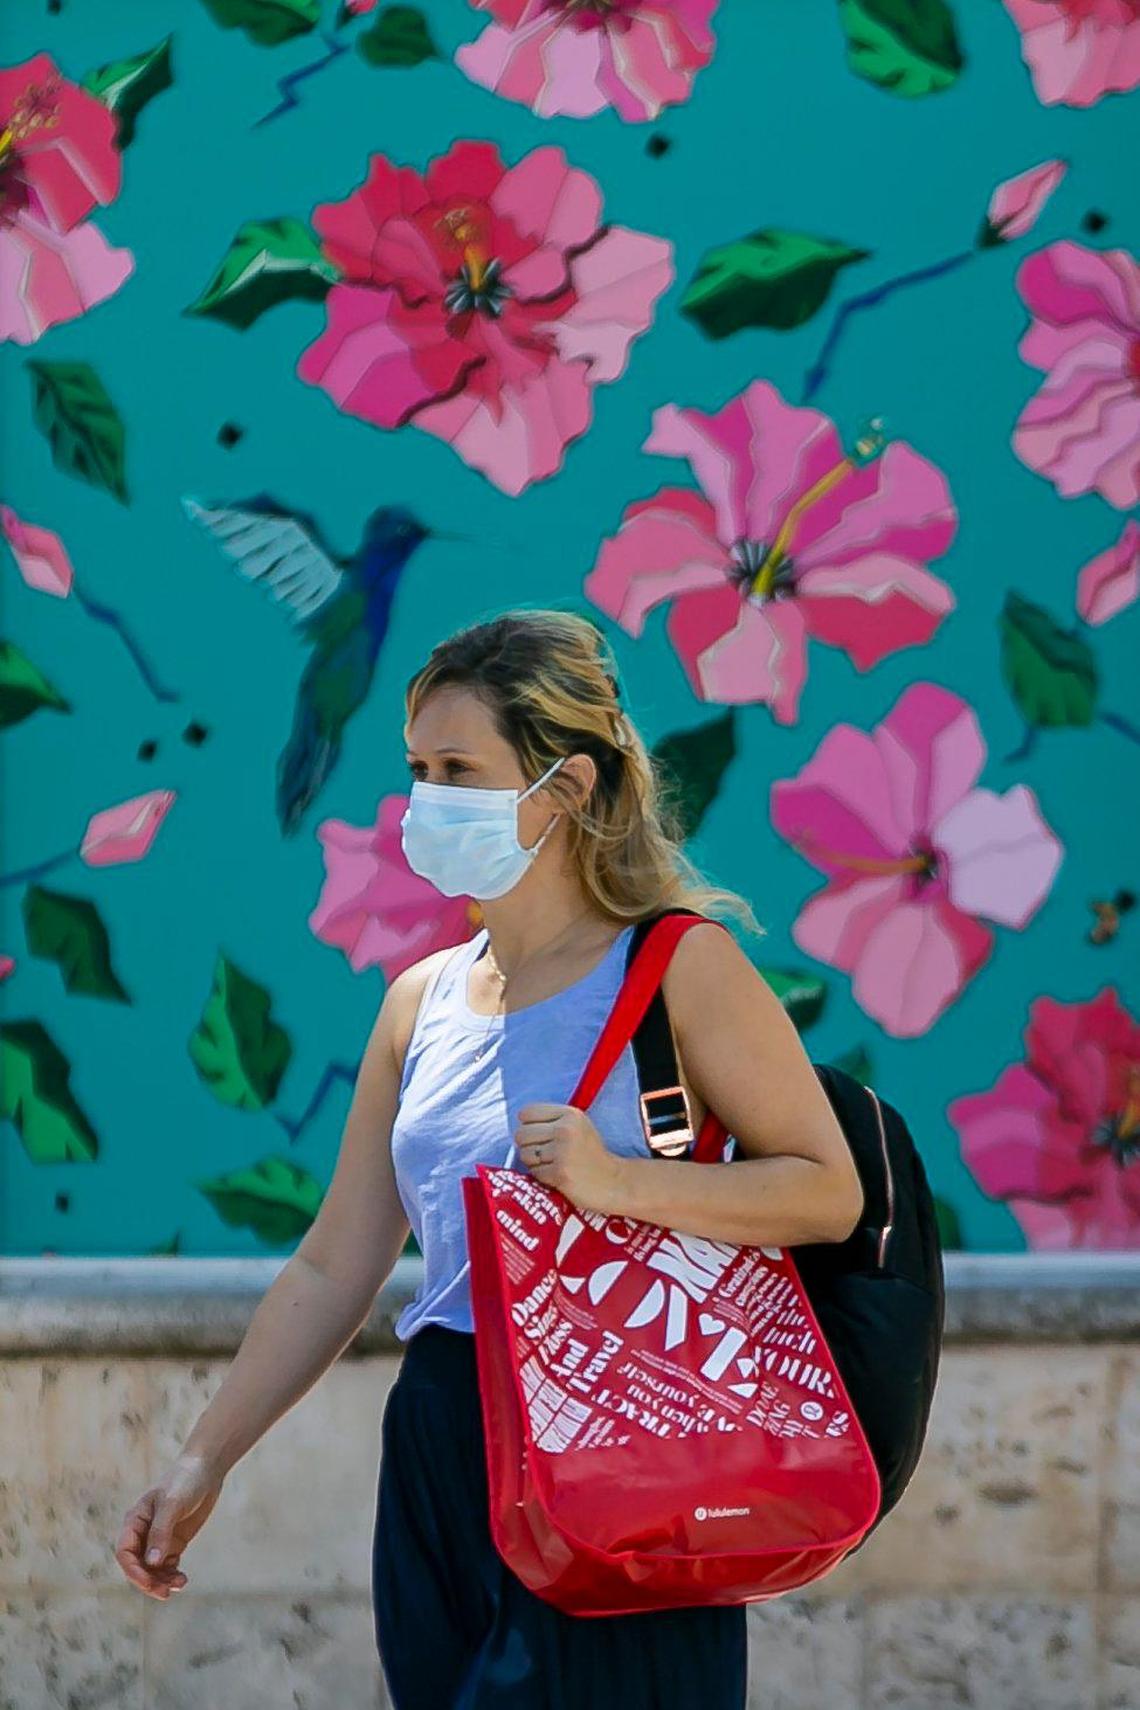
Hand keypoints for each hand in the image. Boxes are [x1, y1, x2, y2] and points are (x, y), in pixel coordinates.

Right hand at [114, 1452, 223, 1599]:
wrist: (206, 1468)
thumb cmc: (185, 1480)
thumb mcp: (172, 1504)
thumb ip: (161, 1532)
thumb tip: (152, 1563)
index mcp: (135, 1521)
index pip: (125, 1553)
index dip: (133, 1571)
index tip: (149, 1584)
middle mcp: (143, 1532)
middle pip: (138, 1565)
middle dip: (149, 1581)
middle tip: (166, 1593)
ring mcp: (159, 1538)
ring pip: (153, 1569)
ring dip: (162, 1581)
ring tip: (179, 1585)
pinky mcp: (174, 1541)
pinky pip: (167, 1565)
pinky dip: (172, 1575)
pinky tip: (182, 1580)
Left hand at [515, 1102, 627, 1215]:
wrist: (614, 1181)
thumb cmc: (591, 1154)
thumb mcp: (578, 1126)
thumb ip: (552, 1121)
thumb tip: (519, 1127)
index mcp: (569, 1114)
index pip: (527, 1113)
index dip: (529, 1125)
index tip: (540, 1135)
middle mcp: (565, 1130)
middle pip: (521, 1134)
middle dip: (528, 1146)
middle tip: (544, 1154)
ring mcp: (562, 1152)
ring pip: (525, 1154)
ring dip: (534, 1163)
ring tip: (551, 1164)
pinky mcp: (559, 1173)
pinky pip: (534, 1172)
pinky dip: (542, 1176)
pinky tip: (556, 1175)